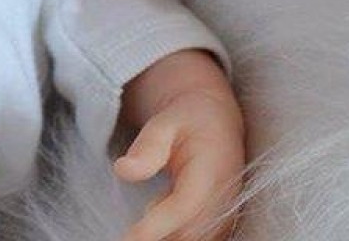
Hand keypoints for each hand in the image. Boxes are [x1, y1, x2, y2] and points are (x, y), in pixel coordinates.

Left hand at [114, 91, 244, 240]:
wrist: (217, 122)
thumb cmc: (188, 120)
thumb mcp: (165, 121)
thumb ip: (148, 146)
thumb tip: (122, 170)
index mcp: (212, 170)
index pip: (182, 207)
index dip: (155, 227)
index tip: (128, 239)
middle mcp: (224, 198)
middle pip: (190, 234)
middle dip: (157, 239)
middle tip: (124, 239)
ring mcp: (226, 214)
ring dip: (167, 239)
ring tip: (137, 233)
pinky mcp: (221, 224)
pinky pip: (200, 240)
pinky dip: (175, 238)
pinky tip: (152, 233)